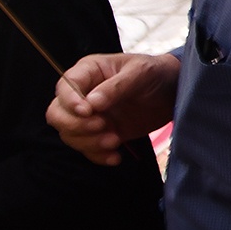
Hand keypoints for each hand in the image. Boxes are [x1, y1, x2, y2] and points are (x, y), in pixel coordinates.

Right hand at [47, 52, 181, 165]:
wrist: (173, 91)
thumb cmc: (155, 73)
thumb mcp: (140, 73)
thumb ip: (116, 87)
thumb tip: (92, 104)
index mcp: (88, 72)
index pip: (64, 87)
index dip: (70, 101)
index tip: (88, 111)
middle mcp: (83, 95)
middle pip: (57, 114)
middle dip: (75, 125)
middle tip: (103, 126)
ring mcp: (91, 116)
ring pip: (69, 134)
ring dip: (88, 142)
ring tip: (115, 140)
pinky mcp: (101, 133)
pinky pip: (88, 149)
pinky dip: (98, 156)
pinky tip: (116, 157)